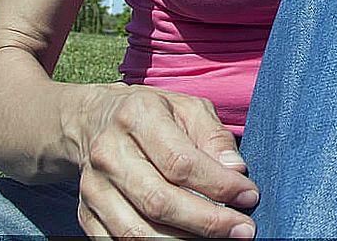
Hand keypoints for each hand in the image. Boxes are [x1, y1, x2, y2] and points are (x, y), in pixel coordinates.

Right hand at [73, 83, 258, 238]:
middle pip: (159, 202)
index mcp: (137, 117)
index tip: (249, 195)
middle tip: (243, 230)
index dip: (219, 185)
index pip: (181, 162)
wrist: (93, 120)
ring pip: (137, 232)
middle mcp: (109, 154)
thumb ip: (214, 137)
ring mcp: (94, 188)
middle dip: (207, 222)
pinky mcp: (86, 214)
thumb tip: (236, 171)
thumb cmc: (153, 113)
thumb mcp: (188, 107)